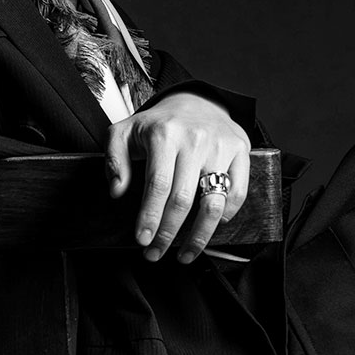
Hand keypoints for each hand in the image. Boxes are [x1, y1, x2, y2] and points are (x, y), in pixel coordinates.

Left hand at [104, 91, 250, 262]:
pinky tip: (212, 226)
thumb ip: (114, 159)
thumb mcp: (124, 132)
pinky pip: (237, 193)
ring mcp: (221, 146)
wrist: (196, 100)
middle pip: (182, 199)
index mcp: (164, 134)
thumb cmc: (159, 123)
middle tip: (156, 252)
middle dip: (168, 234)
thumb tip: (117, 191)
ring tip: (186, 254)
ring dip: (199, 236)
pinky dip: (226, 216)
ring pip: (213, 203)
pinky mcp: (241, 151)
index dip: (150, 217)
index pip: (157, 185)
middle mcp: (195, 139)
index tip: (142, 239)